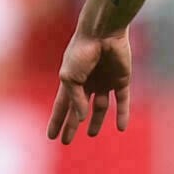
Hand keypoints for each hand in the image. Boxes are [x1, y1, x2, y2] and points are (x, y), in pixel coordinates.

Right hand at [46, 24, 132, 142]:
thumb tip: (82, 118)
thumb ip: (75, 99)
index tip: (51, 136)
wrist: (103, 33)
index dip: (56, 121)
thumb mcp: (70, 77)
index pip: (62, 106)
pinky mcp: (121, 80)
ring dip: (96, 120)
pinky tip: (121, 127)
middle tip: (67, 141)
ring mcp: (104, 82)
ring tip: (91, 134)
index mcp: (71, 80)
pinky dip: (122, 114)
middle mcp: (87, 82)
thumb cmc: (81, 51)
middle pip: (78, 109)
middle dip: (72, 124)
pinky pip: (122, 100)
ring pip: (100, 106)